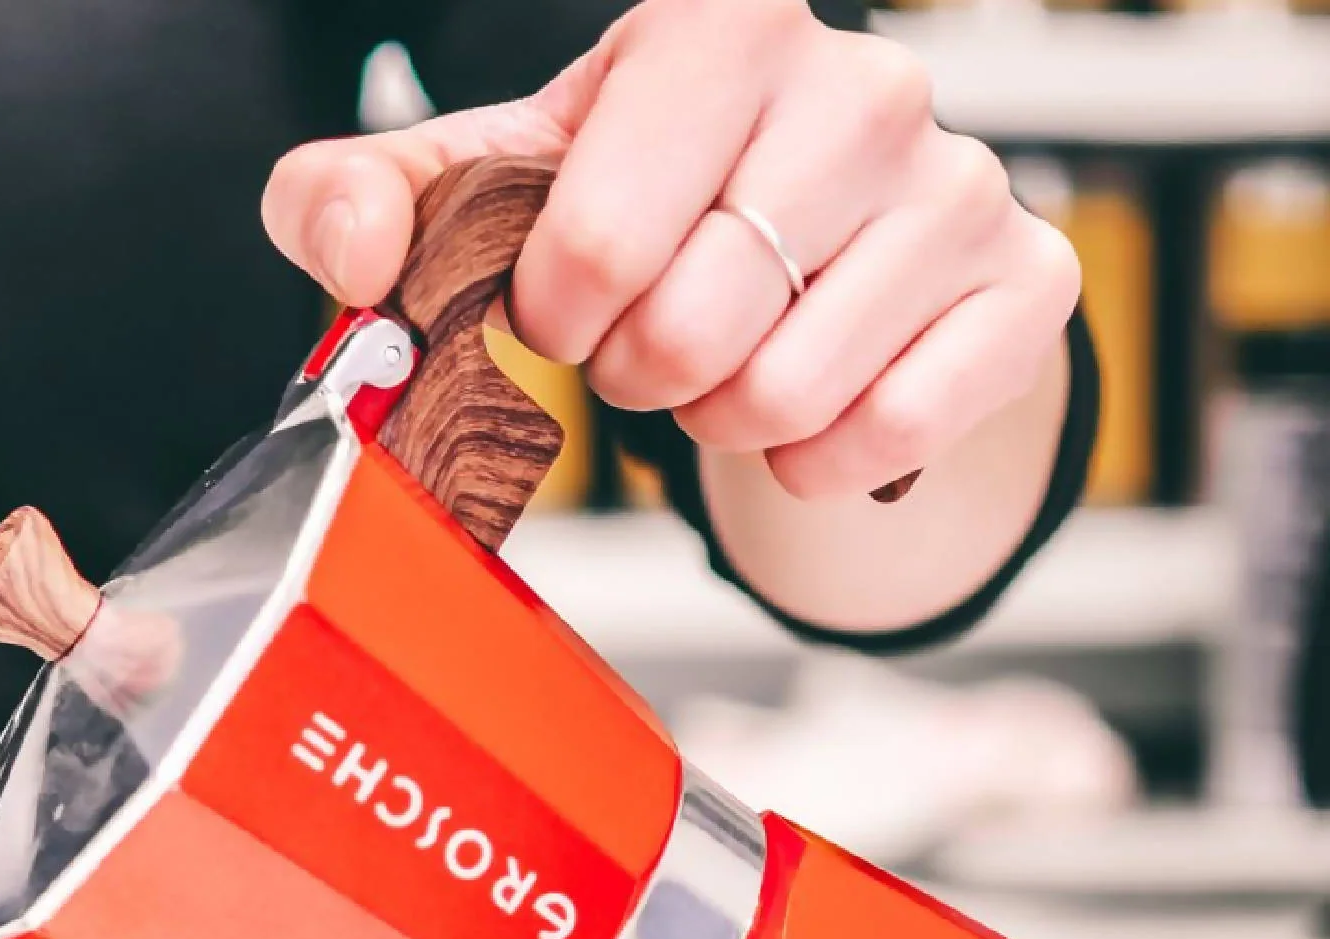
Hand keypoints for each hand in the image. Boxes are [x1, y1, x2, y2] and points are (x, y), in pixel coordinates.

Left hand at [261, 0, 1078, 500]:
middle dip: (640, 376)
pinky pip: (895, 428)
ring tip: (728, 365)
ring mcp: (956, 181)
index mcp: (718, 28)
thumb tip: (349, 248)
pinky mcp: (1025, 279)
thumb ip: (369, 201)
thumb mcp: (489, 188)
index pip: (595, 240)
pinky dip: (823, 460)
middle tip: (651, 346)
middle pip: (690, 332)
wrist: (812, 243)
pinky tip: (808, 409)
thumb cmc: (638, 206)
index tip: (566, 303)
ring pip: (786, 393)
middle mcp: (861, 83)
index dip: (558, 314)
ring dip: (724, 421)